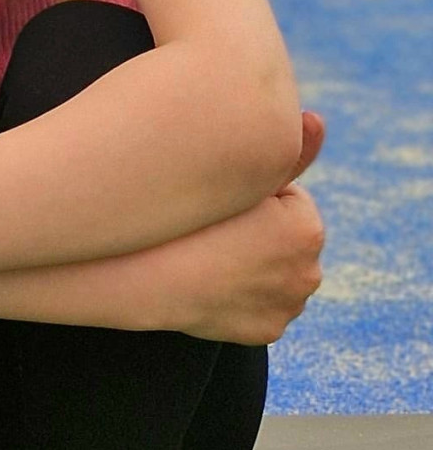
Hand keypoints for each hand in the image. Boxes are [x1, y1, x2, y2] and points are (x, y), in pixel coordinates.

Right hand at [167, 108, 326, 342]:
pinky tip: (206, 284)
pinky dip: (237, 297)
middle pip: (282, 239)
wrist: (131, 276)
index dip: (244, 195)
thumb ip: (283, 149)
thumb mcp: (233, 172)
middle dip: (255, 233)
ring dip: (250, 265)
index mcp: (306, 229)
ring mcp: (286, 306)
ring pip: (272, 273)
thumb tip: (318, 118)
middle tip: (206, 230)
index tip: (214, 202)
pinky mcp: (263, 331)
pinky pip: (256, 306)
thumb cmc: (175, 216)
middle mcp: (309, 272)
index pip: (284, 197)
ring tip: (203, 255)